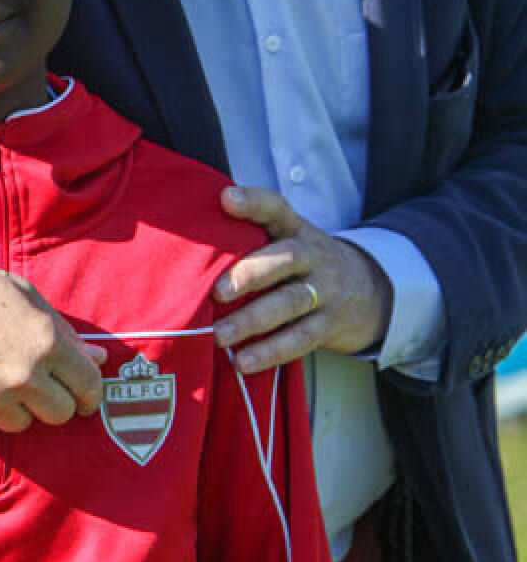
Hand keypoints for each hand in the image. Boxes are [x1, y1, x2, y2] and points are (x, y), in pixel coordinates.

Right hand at [0, 252, 106, 435]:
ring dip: (16, 407)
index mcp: (44, 342)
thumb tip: (99, 361)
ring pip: (21, 425)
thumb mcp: (26, 297)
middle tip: (36, 383)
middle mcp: (20, 376)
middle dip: (53, 400)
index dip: (89, 393)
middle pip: (59, 414)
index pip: (87, 387)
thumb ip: (65, 333)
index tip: (82, 396)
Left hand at [212, 186, 392, 373]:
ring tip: (220, 336)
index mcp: (296, 230)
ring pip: (290, 302)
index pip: (276, 208)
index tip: (226, 199)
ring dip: (252, 320)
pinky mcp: (329, 324)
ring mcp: (325, 290)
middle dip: (250, 274)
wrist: (372, 289)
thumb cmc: (306, 263)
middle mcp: (313, 256)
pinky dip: (271, 352)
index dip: (253, 202)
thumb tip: (190, 244)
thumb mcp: (290, 239)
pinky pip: (300, 338)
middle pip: (286, 258)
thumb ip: (252, 236)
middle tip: (217, 292)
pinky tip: (243, 362)